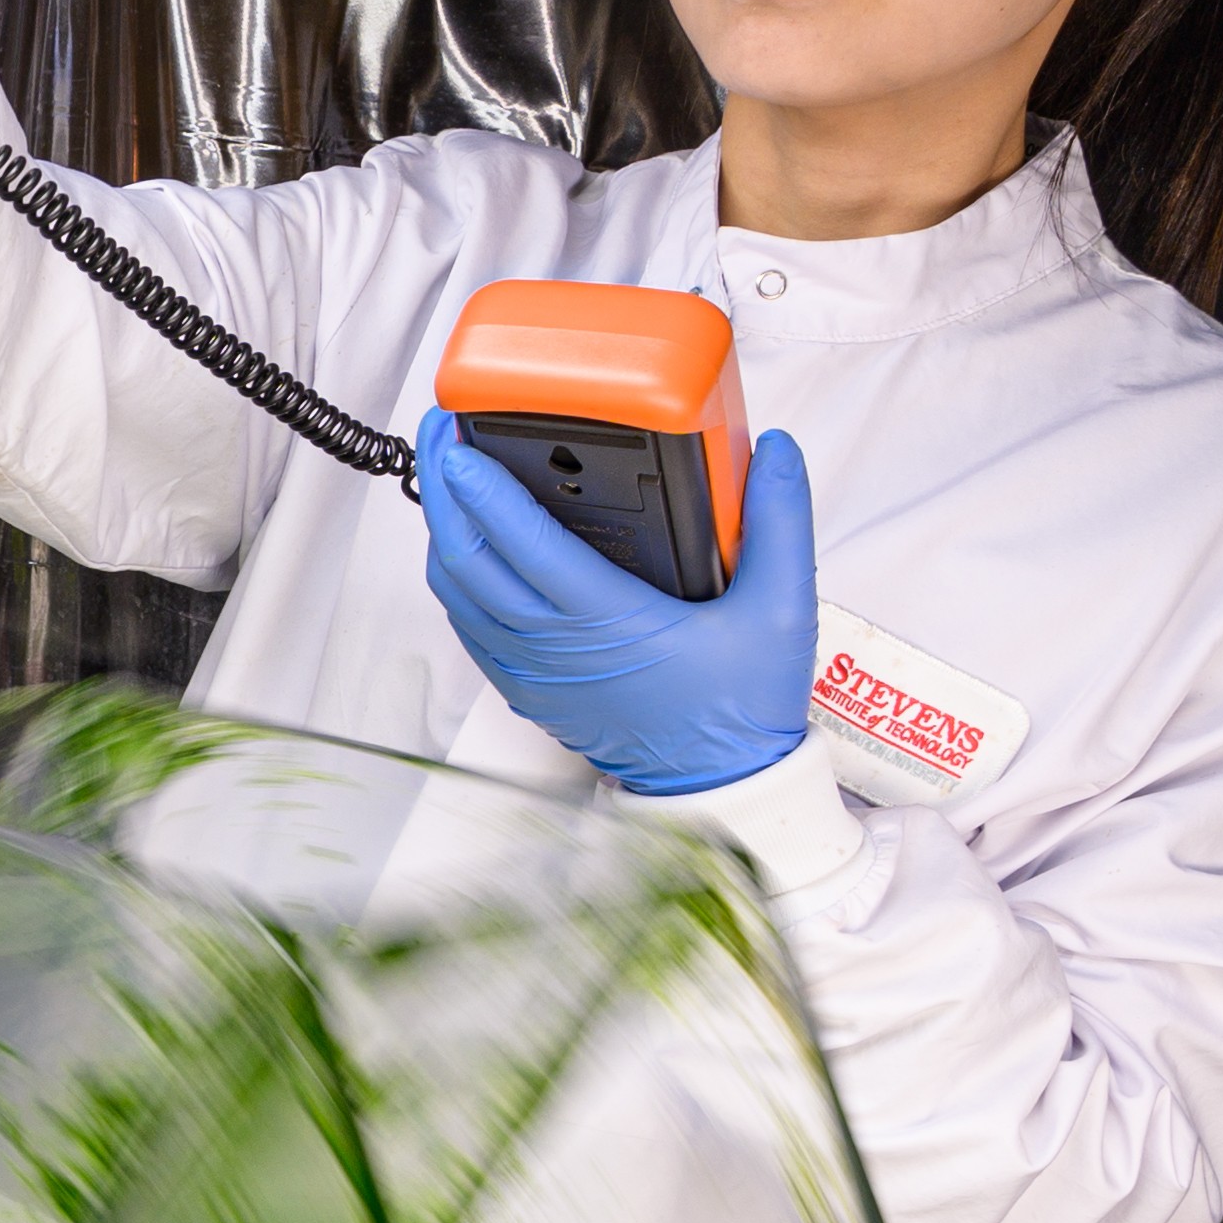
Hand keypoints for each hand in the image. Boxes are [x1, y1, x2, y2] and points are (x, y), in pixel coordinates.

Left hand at [413, 413, 822, 795]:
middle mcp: (554, 645)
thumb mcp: (781, 610)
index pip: (525, 543)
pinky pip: (468, 622)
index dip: (483, 488)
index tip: (459, 442)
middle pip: (467, 559)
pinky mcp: (525, 686)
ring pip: (457, 591)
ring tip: (448, 477)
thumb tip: (776, 452)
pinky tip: (467, 544)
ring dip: (443, 530)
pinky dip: (455, 576)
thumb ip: (782, 521)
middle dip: (444, 490)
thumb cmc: (739, 710)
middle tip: (440, 435)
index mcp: (608, 619)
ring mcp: (531, 669)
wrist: (719, 788)